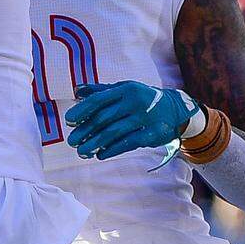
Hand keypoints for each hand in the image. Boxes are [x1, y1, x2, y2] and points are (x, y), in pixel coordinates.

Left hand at [63, 81, 200, 160]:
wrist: (175, 109)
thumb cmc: (143, 98)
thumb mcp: (124, 89)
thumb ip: (101, 91)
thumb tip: (77, 91)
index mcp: (125, 89)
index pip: (99, 100)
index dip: (82, 111)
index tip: (69, 121)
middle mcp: (134, 101)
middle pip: (104, 118)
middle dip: (85, 131)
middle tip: (72, 142)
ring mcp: (144, 118)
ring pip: (114, 133)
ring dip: (95, 143)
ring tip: (82, 151)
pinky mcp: (152, 133)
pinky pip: (128, 143)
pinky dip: (112, 150)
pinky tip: (100, 154)